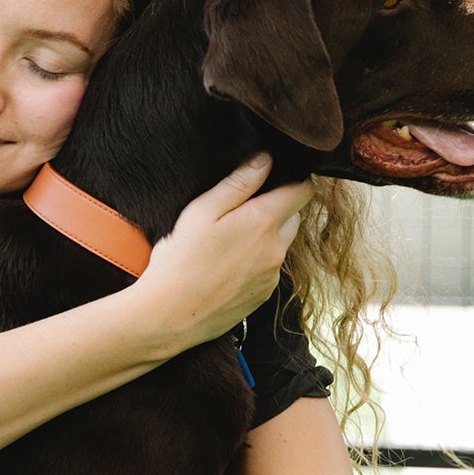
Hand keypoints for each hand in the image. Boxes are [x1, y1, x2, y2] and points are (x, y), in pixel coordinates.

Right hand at [133, 153, 312, 355]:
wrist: (170, 315)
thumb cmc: (180, 259)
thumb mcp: (202, 210)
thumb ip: (239, 182)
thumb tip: (266, 159)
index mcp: (264, 221)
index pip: (303, 191)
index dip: (293, 180)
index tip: (275, 179)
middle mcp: (276, 248)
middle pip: (293, 217)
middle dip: (276, 210)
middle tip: (241, 213)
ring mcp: (272, 275)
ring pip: (280, 245)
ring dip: (265, 239)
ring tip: (228, 244)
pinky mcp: (263, 296)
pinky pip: (269, 271)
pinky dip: (255, 264)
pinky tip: (226, 268)